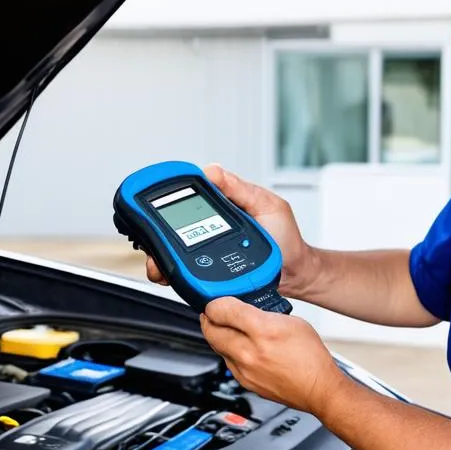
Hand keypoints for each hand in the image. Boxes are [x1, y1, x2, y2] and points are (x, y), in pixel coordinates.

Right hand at [145, 164, 316, 298]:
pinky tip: (176, 278)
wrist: (297, 274)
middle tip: (153, 241)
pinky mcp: (209, 275)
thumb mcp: (267, 205)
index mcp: (221, 207)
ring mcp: (207, 253)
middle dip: (155, 236)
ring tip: (161, 265)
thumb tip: (211, 172)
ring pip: (172, 256)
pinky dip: (175, 278)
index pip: (186, 198)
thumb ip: (240, 189)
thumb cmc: (286, 238)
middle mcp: (209, 229)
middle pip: (171, 230)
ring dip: (161, 260)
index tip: (155, 201)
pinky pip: (186, 277)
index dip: (166, 199)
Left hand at [199, 297, 345, 415]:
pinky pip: (227, 361)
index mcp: (264, 330)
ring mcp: (245, 370)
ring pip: (216, 347)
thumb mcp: (292, 321)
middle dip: (209, 318)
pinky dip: (228, 351)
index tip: (217, 301)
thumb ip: (264, 313)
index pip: (221, 310)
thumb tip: (244, 310)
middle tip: (213, 312)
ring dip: (217, 335)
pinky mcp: (244, 382)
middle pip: (210, 330)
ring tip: (226, 327)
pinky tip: (239, 346)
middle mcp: (250, 352)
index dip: (215, 302)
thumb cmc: (311, 357)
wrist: (318, 389)